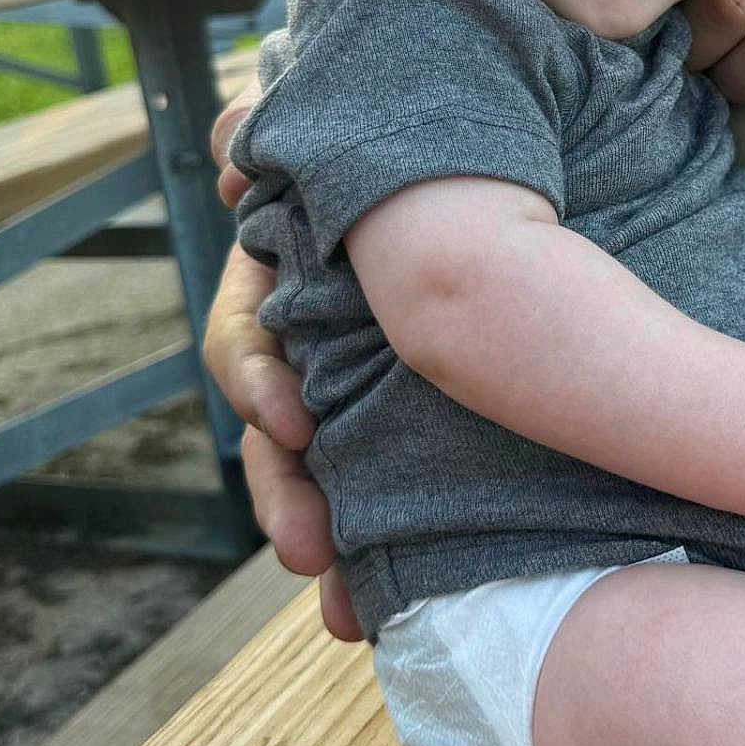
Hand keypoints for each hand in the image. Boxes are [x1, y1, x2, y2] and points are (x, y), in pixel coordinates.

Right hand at [205, 87, 362, 640]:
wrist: (512, 151)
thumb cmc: (414, 138)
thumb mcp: (350, 133)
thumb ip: (288, 130)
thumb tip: (232, 141)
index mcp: (299, 275)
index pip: (251, 335)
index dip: (259, 379)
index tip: (293, 422)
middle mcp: (320, 338)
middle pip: (278, 432)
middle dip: (284, 492)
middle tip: (306, 550)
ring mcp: (362, 382)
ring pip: (323, 473)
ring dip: (322, 536)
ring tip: (344, 615)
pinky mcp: (410, 417)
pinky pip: (385, 489)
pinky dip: (375, 552)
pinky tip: (368, 614)